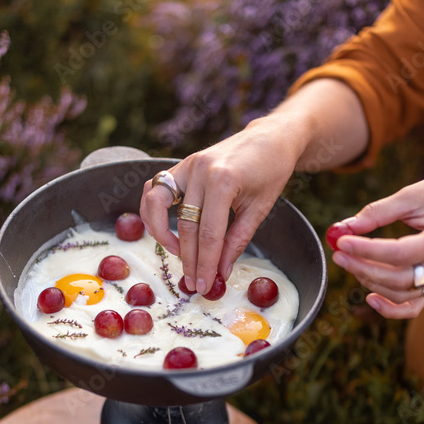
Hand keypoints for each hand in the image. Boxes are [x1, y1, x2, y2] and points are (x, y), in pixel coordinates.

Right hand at [139, 119, 298, 294]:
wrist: (270, 139)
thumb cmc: (270, 171)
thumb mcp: (259, 209)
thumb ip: (237, 241)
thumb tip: (221, 272)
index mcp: (223, 180)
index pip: (208, 233)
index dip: (205, 263)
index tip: (204, 285)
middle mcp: (199, 170)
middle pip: (186, 225)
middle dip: (189, 258)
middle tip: (193, 282)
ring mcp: (187, 165)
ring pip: (157, 204)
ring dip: (163, 234)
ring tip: (177, 255)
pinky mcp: (181, 165)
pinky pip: (154, 188)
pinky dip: (153, 211)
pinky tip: (164, 230)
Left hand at [330, 172, 423, 317]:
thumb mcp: (411, 195)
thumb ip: (378, 212)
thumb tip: (345, 228)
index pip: (401, 253)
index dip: (368, 250)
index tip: (342, 242)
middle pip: (399, 278)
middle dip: (363, 267)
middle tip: (339, 253)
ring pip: (402, 293)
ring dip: (370, 281)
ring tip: (350, 262)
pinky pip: (413, 307)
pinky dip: (391, 309)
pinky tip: (370, 298)